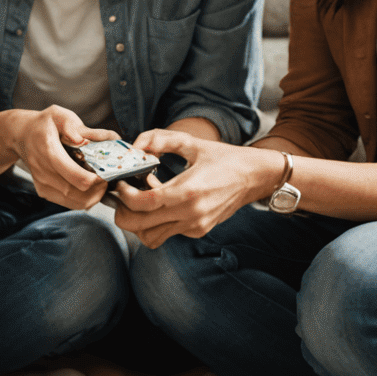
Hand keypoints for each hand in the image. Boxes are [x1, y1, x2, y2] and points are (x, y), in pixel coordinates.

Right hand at [13, 106, 119, 209]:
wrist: (20, 135)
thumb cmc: (43, 124)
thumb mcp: (58, 115)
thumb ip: (74, 126)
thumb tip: (88, 139)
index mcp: (49, 152)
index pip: (77, 176)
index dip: (96, 179)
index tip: (106, 171)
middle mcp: (44, 171)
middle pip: (79, 192)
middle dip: (99, 188)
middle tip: (108, 177)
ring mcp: (43, 183)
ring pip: (76, 202)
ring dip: (94, 196)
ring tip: (101, 184)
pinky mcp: (43, 191)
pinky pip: (69, 203)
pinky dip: (84, 200)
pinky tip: (90, 189)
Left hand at [110, 129, 283, 248]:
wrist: (255, 177)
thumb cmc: (224, 158)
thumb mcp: (191, 142)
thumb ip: (159, 139)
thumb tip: (136, 145)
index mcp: (188, 190)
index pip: (143, 203)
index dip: (124, 195)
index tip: (121, 183)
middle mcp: (191, 213)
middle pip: (139, 226)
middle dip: (124, 212)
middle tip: (124, 194)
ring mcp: (195, 225)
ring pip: (150, 236)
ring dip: (139, 220)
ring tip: (146, 198)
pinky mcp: (198, 230)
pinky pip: (166, 232)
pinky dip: (156, 221)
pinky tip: (163, 201)